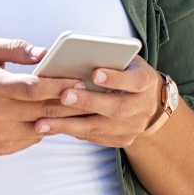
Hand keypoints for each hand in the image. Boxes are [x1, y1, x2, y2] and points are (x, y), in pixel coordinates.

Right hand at [0, 37, 86, 155]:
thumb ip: (15, 48)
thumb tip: (45, 53)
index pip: (33, 88)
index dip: (59, 85)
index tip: (79, 80)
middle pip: (44, 110)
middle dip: (71, 103)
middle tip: (92, 94)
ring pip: (42, 128)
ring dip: (63, 118)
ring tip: (80, 105)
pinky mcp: (0, 147)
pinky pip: (32, 139)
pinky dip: (44, 127)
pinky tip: (53, 116)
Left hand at [31, 55, 161, 147]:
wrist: (149, 100)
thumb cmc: (127, 71)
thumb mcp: (124, 59)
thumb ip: (107, 57)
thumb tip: (74, 55)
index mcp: (145, 81)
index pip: (134, 80)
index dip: (116, 78)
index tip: (95, 73)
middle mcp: (143, 106)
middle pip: (117, 107)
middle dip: (88, 102)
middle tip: (63, 96)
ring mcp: (135, 126)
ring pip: (102, 128)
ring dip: (71, 125)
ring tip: (43, 122)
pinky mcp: (124, 139)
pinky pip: (97, 138)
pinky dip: (74, 132)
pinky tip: (52, 128)